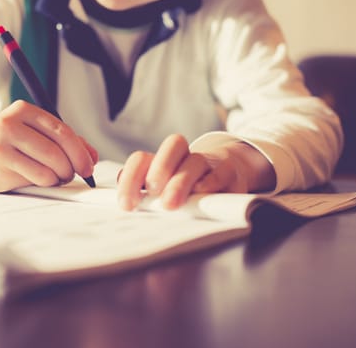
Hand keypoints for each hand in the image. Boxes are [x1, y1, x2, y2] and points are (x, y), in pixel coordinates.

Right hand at [0, 100, 97, 191]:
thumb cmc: (5, 142)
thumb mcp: (32, 132)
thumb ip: (63, 140)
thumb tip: (92, 156)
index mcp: (23, 110)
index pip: (62, 130)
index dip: (80, 151)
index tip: (89, 165)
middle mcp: (10, 124)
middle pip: (56, 151)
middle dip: (72, 167)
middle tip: (73, 174)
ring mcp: (1, 146)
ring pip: (48, 168)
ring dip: (59, 177)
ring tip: (55, 177)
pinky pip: (34, 179)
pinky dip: (44, 183)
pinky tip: (37, 179)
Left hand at [117, 134, 274, 210]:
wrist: (227, 176)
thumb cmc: (187, 191)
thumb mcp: (163, 195)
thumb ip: (145, 199)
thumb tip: (127, 208)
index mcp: (161, 162)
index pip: (142, 159)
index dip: (131, 178)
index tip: (127, 203)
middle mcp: (184, 158)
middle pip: (171, 148)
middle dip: (158, 169)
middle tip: (151, 193)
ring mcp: (208, 163)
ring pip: (194, 161)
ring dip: (180, 182)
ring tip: (170, 204)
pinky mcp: (229, 173)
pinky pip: (220, 172)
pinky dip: (210, 182)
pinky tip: (201, 193)